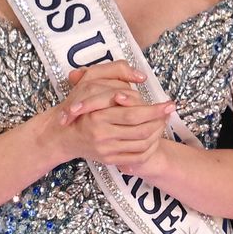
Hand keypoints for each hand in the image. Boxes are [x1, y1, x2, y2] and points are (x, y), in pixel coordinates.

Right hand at [53, 61, 175, 170]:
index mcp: (97, 116)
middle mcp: (102, 135)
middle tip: (171, 111)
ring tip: (164, 121)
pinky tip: (154, 137)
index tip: (169, 103)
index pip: (133, 113)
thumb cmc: (77, 104)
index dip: (154, 109)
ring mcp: (106, 150)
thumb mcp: (90, 82)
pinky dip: (149, 148)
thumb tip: (140, 77)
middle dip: (159, 120)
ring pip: (141, 144)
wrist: (62, 134)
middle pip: (140, 130)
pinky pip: (135, 157)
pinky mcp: (109, 160)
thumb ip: (115, 73)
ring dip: (157, 133)